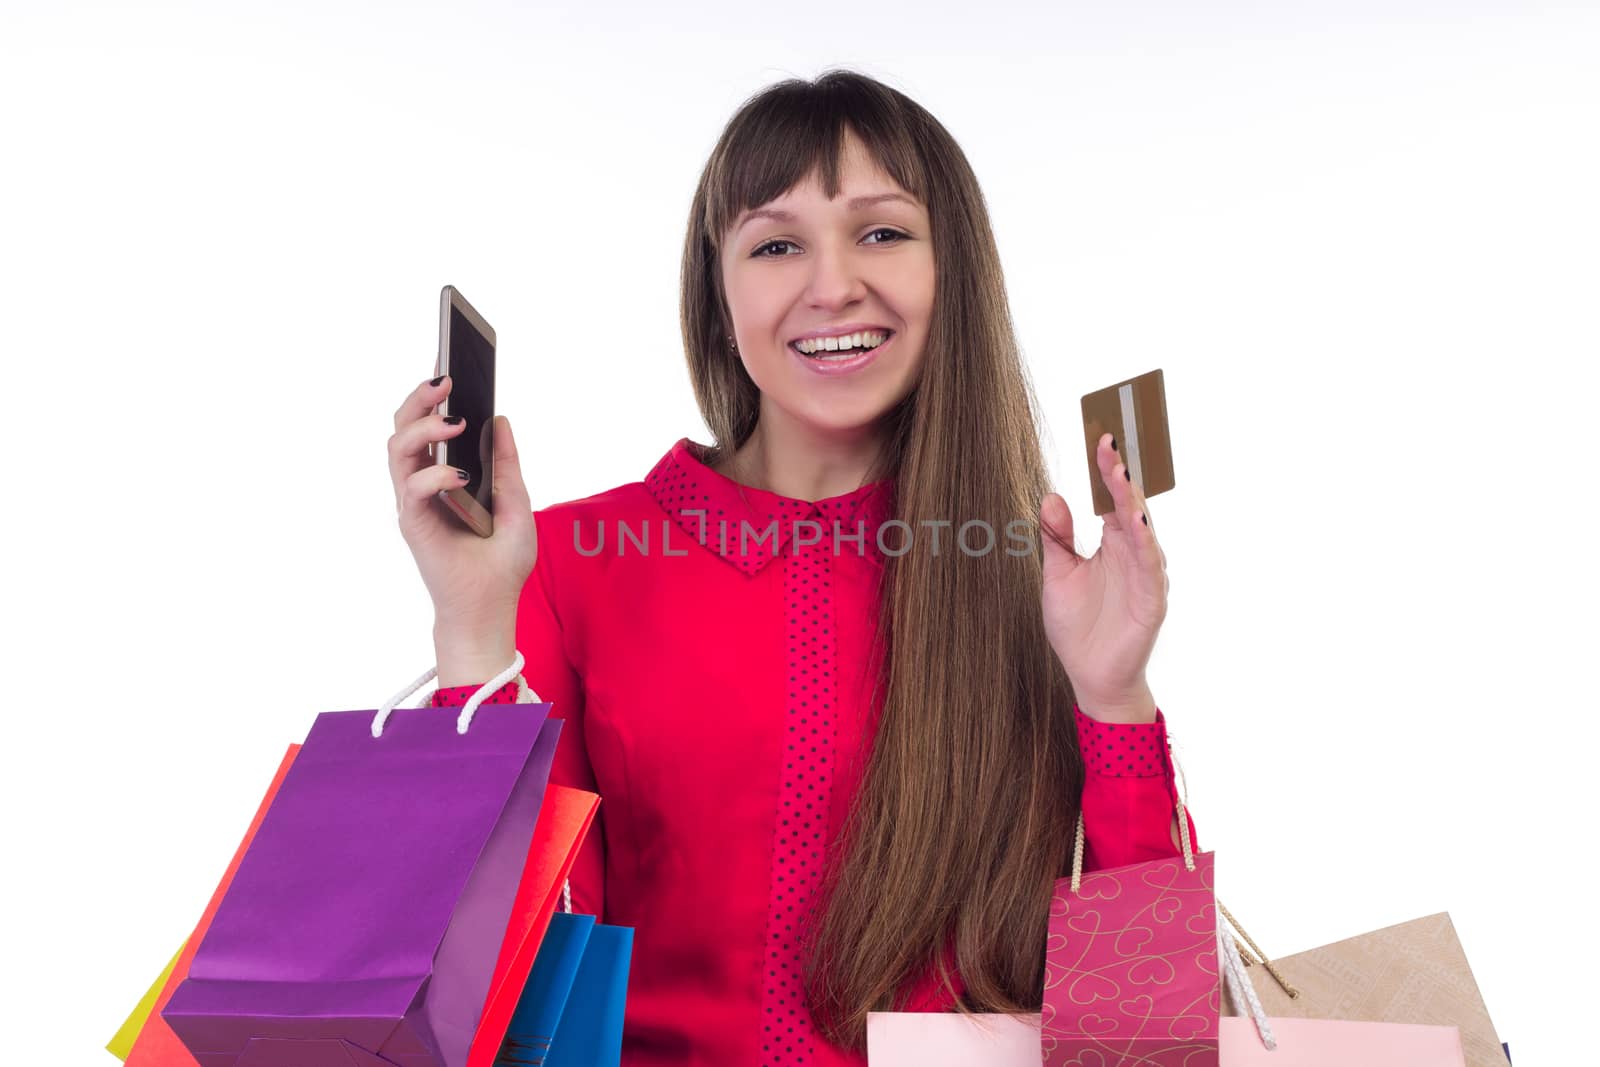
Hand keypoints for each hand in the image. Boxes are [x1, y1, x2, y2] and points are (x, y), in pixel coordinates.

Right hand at [387, 375, 535, 679]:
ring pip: (398, 448)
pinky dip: (435, 475)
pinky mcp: (413, 522)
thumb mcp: (517, 504)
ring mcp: (415, 501)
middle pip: (404, 426)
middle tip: (447, 380)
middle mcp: (424, 482)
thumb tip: (500, 418)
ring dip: (423, 427)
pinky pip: (412, 487)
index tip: (447, 362)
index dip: (432, 393)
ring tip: (455, 419)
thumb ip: (506, 464)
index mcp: (445, 473)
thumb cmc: (501, 562)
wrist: (492, 608)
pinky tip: (461, 474)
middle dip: (420, 398)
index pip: (430, 424)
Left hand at [1039, 432, 1168, 721]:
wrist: (1090, 675)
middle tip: (1111, 443)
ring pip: (1142, 530)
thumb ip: (1056, 538)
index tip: (1099, 436)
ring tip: (1121, 475)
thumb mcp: (1057, 575)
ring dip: (1132, 502)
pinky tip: (1136, 524)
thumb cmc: (1077, 626)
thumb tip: (1051, 497)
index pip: (1109, 497)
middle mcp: (1131, 552)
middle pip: (1129, 504)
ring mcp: (1145, 574)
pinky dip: (1145, 544)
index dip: (1106, 468)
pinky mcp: (1151, 599)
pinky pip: (1150, 567)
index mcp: (1110, 542)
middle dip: (1121, 474)